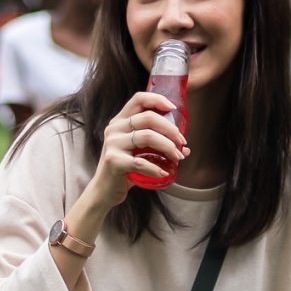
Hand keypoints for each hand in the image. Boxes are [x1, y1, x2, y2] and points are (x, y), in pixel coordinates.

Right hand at [86, 92, 187, 208]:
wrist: (104, 191)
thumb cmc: (125, 169)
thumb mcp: (139, 153)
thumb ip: (158, 146)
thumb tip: (185, 149)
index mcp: (120, 121)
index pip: (139, 99)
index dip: (158, 99)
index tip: (173, 109)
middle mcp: (114, 129)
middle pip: (148, 117)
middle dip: (170, 129)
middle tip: (181, 143)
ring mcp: (112, 144)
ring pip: (147, 136)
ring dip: (168, 147)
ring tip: (177, 158)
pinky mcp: (113, 161)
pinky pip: (141, 162)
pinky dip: (156, 168)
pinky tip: (163, 173)